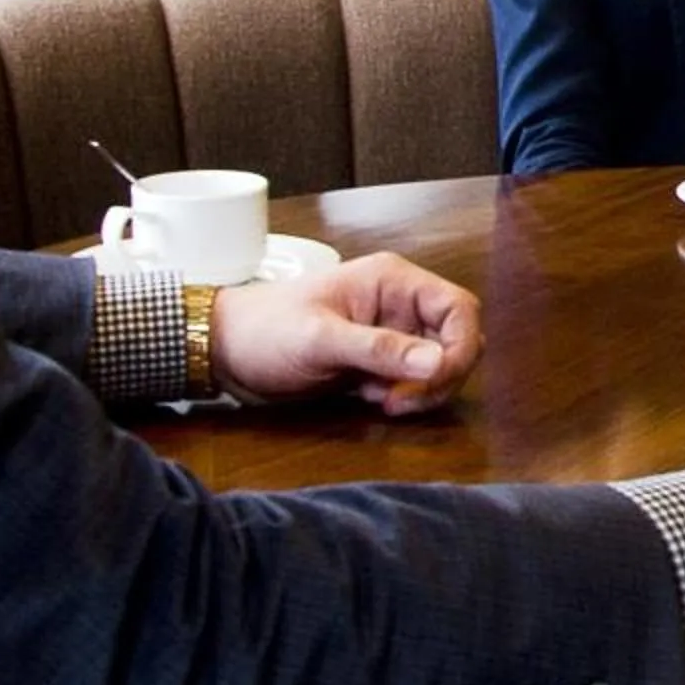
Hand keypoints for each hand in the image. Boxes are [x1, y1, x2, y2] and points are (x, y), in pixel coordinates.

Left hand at [211, 252, 483, 414]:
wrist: (224, 352)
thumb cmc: (265, 330)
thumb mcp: (321, 340)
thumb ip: (380, 349)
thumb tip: (438, 361)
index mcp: (393, 281)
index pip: (459, 308)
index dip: (459, 346)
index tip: (435, 380)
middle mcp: (400, 304)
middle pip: (456, 339)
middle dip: (442, 374)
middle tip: (402, 401)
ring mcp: (391, 334)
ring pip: (439, 365)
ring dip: (424, 390)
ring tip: (382, 402)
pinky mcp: (379, 363)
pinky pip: (414, 382)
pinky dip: (404, 398)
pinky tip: (369, 399)